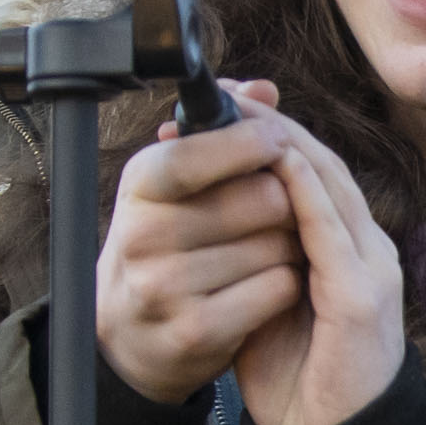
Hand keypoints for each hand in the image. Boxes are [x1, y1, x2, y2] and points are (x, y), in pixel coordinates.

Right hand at [94, 79, 302, 403]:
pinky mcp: (195, 331)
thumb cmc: (166, 244)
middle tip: (283, 210)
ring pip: (277, 245)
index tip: (278, 142)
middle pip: (262, 198)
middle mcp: (143, 234)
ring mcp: (165, 287)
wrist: (132, 336)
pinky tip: (271, 285)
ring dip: (293, 245)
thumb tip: (264, 88)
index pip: (201, 152)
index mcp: (139, 185)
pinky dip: (287, 285)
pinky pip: (277, 289)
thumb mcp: (175, 187)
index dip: (252, 143)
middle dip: (288, 201)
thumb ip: (221, 135)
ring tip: (275, 249)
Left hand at [224, 101, 407, 424]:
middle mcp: (367, 249)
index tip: (223, 109)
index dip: (269, 136)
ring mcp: (371, 268)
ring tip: (247, 111)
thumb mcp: (264, 305)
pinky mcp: (363, 294)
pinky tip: (278, 160)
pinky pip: (333, 227)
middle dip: (274, 126)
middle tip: (231, 93)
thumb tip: (203, 223)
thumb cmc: (299, 380)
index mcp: (347, 251)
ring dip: (288, 142)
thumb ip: (248, 259)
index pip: (311, 174)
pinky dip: (306, 188)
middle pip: (323, 165)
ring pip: (331, 185)